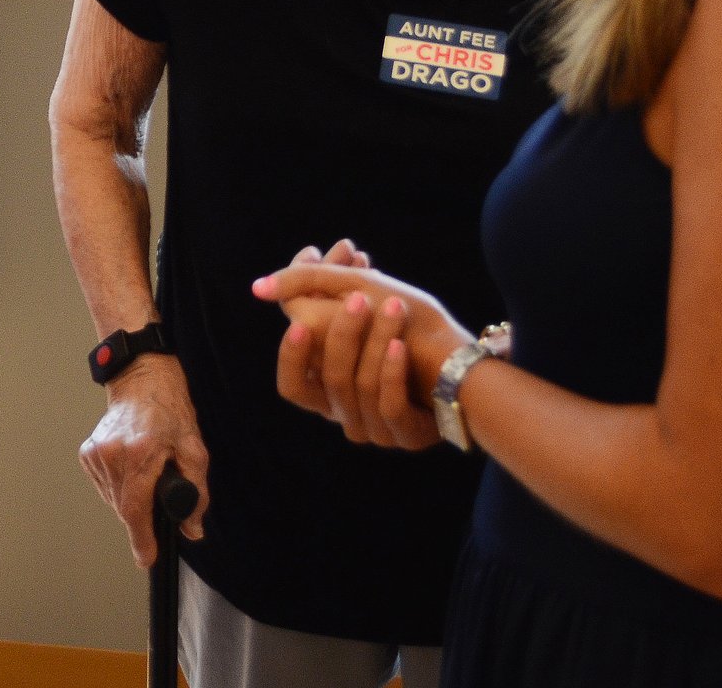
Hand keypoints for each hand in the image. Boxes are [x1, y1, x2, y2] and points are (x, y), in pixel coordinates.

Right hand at [78, 353, 209, 568]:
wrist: (142, 379)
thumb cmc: (169, 409)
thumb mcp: (195, 449)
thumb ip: (197, 493)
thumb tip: (191, 528)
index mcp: (139, 453)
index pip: (135, 509)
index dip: (142, 538)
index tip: (146, 557)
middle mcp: (112, 455)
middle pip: (125, 509)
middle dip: (143, 516)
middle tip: (158, 494)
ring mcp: (96, 454)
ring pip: (113, 501)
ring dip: (131, 501)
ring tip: (145, 474)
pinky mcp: (87, 454)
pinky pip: (105, 488)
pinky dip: (119, 488)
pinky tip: (132, 469)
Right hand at [252, 255, 466, 450]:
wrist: (462, 352)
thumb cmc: (404, 319)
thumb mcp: (355, 291)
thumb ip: (307, 287)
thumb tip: (259, 287)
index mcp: (327, 388)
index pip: (293, 387)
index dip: (292, 360)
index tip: (299, 325)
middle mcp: (347, 412)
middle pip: (329, 380)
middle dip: (343, 335)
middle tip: (360, 299)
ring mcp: (377, 428)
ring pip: (362, 387)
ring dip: (377, 342)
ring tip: (395, 307)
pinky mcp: (407, 434)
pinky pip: (390, 406)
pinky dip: (393, 372)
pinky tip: (402, 346)